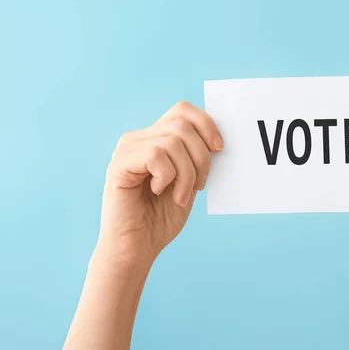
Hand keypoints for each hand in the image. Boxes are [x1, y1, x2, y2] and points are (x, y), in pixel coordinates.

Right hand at [99, 101, 222, 268]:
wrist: (138, 249)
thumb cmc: (162, 218)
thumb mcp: (189, 181)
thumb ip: (197, 156)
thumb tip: (218, 138)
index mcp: (154, 138)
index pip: (183, 110)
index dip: (206, 124)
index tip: (219, 149)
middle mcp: (137, 138)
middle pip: (183, 125)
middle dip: (201, 158)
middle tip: (197, 186)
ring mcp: (125, 150)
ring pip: (173, 141)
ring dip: (187, 174)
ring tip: (179, 196)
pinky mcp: (118, 165)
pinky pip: (156, 154)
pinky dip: (168, 177)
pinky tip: (158, 191)